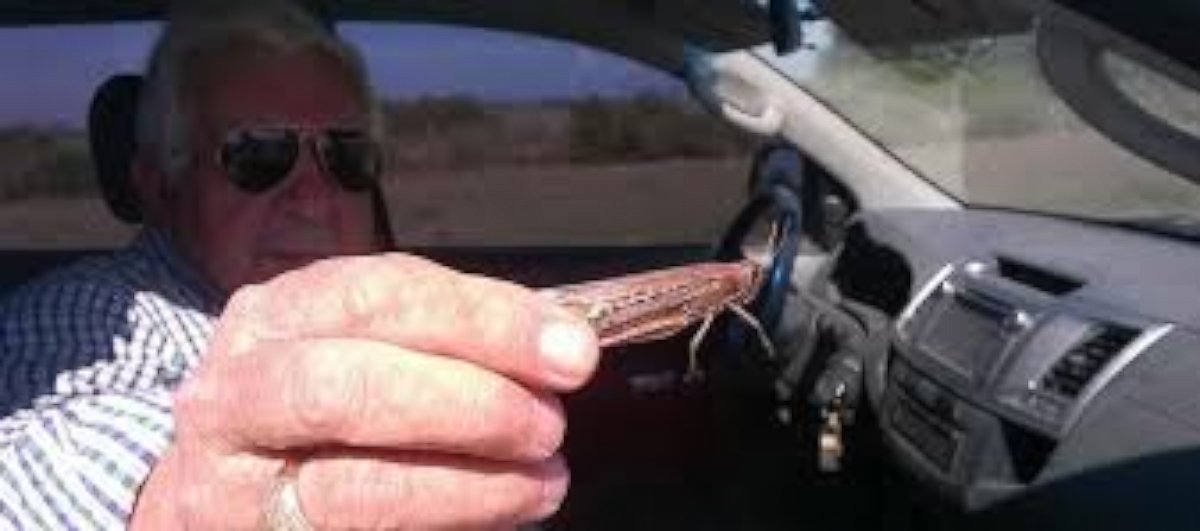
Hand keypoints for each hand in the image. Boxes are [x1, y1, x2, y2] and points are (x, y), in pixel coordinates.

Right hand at [130, 254, 599, 528]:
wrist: (221, 493)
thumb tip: (563, 340)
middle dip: (469, 404)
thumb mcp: (366, 343)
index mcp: (271, 319)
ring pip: (355, 491)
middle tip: (550, 424)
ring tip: (545, 481)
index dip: (481, 321)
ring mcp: (236, 491)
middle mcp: (233, 399)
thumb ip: (451, 335)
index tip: (570, 349)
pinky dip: (451, 527)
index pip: (375, 298)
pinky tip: (504, 516)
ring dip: (473, 487)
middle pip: (347, 390)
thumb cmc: (323, 406)